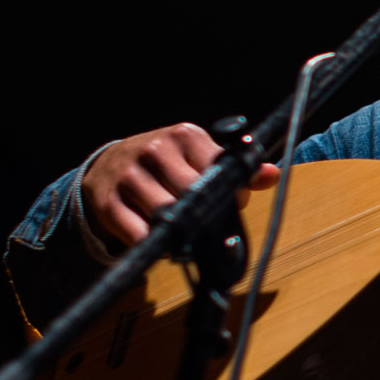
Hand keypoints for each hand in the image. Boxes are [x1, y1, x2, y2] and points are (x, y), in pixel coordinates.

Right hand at [81, 123, 281, 244]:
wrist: (108, 165)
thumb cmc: (167, 164)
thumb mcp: (200, 157)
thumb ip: (238, 169)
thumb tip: (271, 174)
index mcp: (184, 136)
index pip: (219, 169)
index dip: (231, 193)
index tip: (232, 203)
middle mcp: (154, 151)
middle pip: (194, 195)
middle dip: (207, 215)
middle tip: (209, 225)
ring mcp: (128, 176)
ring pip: (167, 216)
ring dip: (181, 234)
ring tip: (187, 234)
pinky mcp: (107, 203)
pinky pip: (138, 234)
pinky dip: (155, 243)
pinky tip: (161, 239)